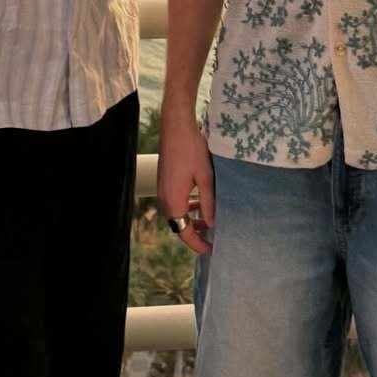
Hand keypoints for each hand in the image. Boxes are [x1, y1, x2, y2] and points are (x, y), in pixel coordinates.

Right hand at [158, 111, 214, 255]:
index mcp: (173, 201)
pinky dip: (186, 207)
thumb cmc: (191, 149)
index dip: (198, 244)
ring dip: (191, 219)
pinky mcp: (164, 181)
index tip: (211, 251)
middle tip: (213, 238)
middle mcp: (164, 198)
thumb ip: (208, 203)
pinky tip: (199, 202)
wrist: (176, 126)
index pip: (184, 233)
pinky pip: (175, 202)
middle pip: (179, 225)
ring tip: (209, 221)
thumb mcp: (205, 178)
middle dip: (195, 233)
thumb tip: (211, 224)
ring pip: (177, 213)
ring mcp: (162, 190)